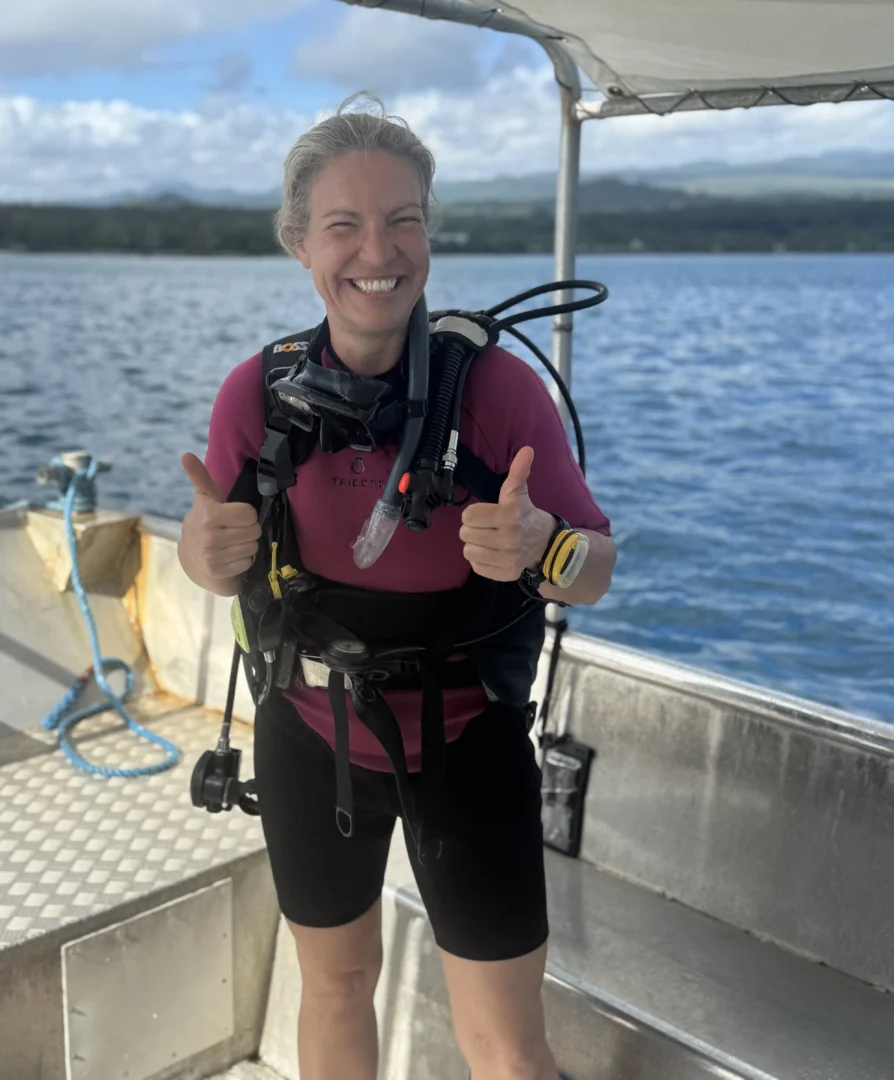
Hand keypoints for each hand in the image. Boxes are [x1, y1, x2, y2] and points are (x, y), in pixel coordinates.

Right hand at [179, 453, 261, 580]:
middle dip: (248, 530)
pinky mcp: (217, 572)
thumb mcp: (205, 498)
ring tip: (233, 543)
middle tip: (235, 530)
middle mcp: (210, 536)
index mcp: (209, 514)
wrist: (190, 557)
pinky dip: (243, 560)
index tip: (235, 515)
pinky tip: (231, 556)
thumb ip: (200, 477)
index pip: (250, 514)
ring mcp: (213, 556)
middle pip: (254, 531)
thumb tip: (186, 455)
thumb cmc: (204, 521)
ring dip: (247, 545)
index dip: (247, 514)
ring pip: (253, 548)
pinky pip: (247, 563)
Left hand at [459, 446, 554, 581]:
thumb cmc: (526, 515)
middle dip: (473, 529)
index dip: (474, 513)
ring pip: (468, 551)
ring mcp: (507, 558)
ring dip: (475, 545)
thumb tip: (527, 449)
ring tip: (488, 540)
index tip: (486, 513)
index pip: (468, 516)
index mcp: (509, 515)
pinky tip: (492, 553)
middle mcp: (508, 538)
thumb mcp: (520, 493)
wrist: (547, 545)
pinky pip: (477, 567)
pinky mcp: (505, 573)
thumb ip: (519, 472)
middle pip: (466, 534)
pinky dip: (481, 560)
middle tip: (487, 527)